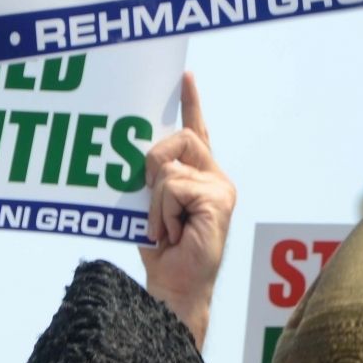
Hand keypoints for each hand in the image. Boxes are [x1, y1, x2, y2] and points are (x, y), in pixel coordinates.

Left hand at [138, 73, 235, 346]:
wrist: (174, 285)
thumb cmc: (163, 248)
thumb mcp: (153, 203)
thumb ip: (155, 176)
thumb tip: (141, 153)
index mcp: (201, 176)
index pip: (197, 132)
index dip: (192, 103)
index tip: (184, 76)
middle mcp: (216, 178)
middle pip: (179, 138)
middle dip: (153, 161)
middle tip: (150, 195)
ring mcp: (220, 189)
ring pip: (169, 168)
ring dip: (155, 202)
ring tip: (165, 229)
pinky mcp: (218, 200)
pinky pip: (173, 187)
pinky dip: (163, 213)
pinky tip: (173, 234)